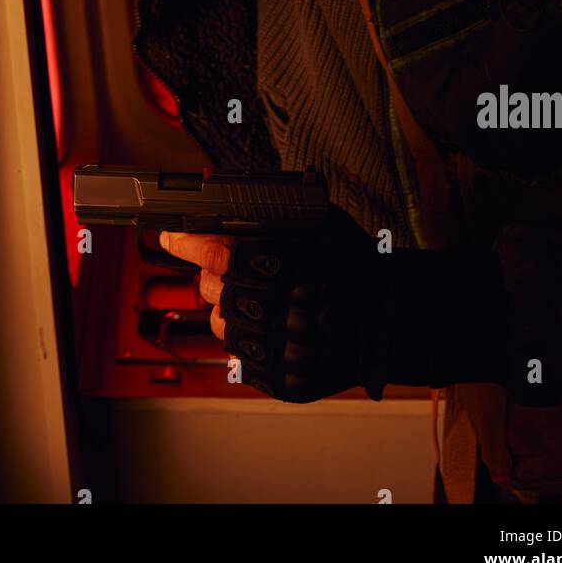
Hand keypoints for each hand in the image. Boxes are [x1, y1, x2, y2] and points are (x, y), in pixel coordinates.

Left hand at [160, 207, 387, 402]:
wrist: (391, 322)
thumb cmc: (355, 265)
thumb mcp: (318, 218)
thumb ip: (269, 205)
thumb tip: (217, 187)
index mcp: (270, 264)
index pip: (208, 251)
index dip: (185, 242)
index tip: (170, 237)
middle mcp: (262, 306)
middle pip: (209, 287)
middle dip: (216, 273)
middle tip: (240, 265)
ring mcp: (266, 345)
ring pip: (220, 323)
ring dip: (230, 306)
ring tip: (263, 295)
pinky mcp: (272, 375)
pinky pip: (241, 352)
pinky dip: (250, 334)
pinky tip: (273, 321)